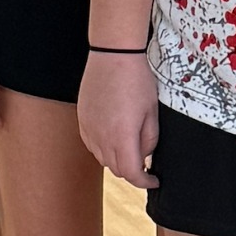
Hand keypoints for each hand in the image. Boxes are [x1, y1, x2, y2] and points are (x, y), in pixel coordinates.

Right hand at [77, 53, 158, 189]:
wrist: (113, 54)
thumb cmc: (136, 79)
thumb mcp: (152, 112)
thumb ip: (149, 140)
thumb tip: (144, 155)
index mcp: (122, 136)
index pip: (131, 173)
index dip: (145, 181)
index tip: (153, 179)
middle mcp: (101, 136)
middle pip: (116, 169)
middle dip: (132, 170)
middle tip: (144, 162)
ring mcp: (89, 127)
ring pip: (102, 158)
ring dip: (116, 159)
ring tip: (129, 147)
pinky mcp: (82, 118)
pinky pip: (91, 144)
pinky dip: (102, 147)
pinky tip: (113, 136)